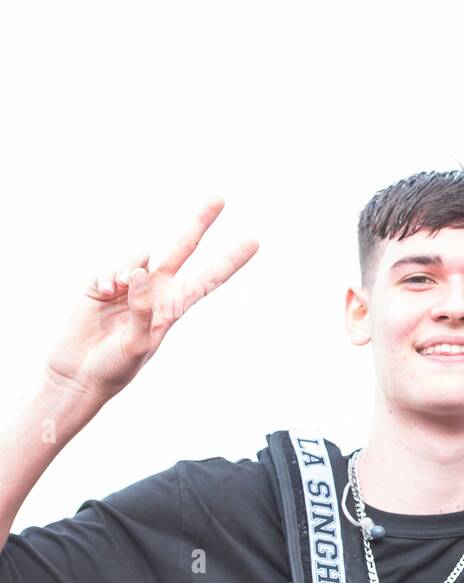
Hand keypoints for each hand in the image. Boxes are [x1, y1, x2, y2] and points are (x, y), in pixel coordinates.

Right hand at [45, 197, 257, 402]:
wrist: (80, 373)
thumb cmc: (116, 367)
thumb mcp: (138, 343)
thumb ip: (143, 309)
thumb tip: (139, 272)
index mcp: (174, 308)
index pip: (208, 280)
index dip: (230, 261)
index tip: (254, 242)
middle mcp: (156, 291)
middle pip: (182, 250)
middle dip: (200, 223)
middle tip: (220, 198)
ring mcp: (130, 286)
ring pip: (139, 256)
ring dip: (128, 268)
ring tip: (118, 293)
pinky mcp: (102, 285)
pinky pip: (110, 268)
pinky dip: (106, 278)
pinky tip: (102, 295)